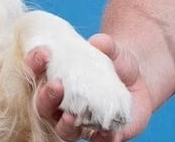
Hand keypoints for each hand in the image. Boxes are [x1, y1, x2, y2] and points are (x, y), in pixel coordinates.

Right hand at [27, 34, 150, 140]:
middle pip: (43, 107)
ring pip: (63, 130)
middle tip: (56, 85)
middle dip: (46, 97)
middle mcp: (61, 106)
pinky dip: (102, 137)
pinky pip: (99, 141)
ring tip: (70, 116)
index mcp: (55, 80)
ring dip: (64, 124)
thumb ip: (107, 45)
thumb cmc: (116, 64)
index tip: (43, 53)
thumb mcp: (113, 51)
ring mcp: (80, 123)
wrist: (139, 82)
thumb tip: (98, 42)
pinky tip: (107, 131)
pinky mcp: (103, 135)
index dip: (34, 64)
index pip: (36, 74)